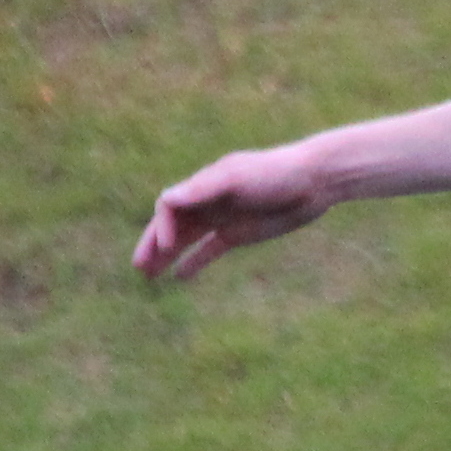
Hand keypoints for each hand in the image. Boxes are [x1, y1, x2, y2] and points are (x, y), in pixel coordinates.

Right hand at [134, 145, 333, 279]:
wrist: (312, 182)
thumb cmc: (274, 173)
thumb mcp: (236, 179)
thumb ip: (201, 189)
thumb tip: (165, 199)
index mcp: (203, 185)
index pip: (169, 207)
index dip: (161, 227)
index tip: (167, 246)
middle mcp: (207, 201)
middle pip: (171, 225)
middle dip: (153, 245)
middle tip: (138, 267)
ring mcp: (222, 218)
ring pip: (186, 239)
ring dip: (166, 256)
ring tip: (149, 277)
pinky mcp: (237, 234)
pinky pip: (209, 249)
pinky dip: (194, 262)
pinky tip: (180, 276)